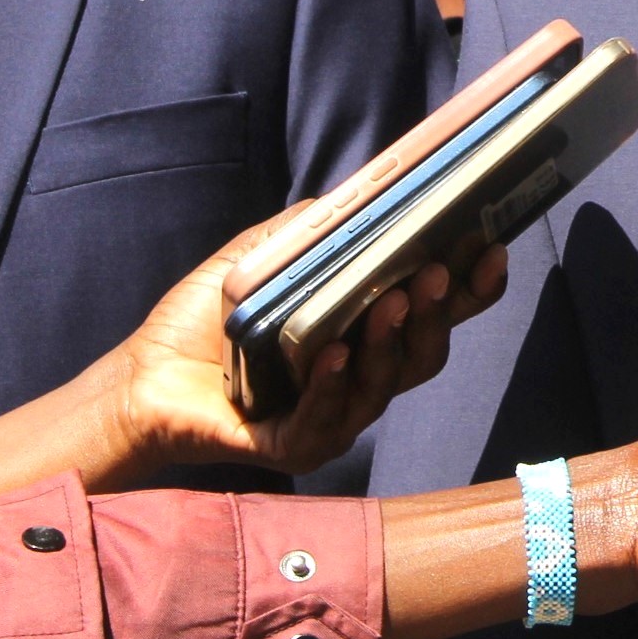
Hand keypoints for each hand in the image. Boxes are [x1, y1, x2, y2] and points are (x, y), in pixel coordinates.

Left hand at [95, 219, 502, 479]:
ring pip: (384, 387)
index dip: (470, 287)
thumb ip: (313, 228)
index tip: (491, 249)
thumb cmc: (209, 319)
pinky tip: (332, 353)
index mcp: (366, 335)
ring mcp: (333, 417)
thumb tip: (366, 192)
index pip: (436, 314)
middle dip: (439, 313)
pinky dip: (331, 386)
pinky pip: (323, 420)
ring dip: (391, 343)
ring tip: (392, 302)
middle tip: (437, 273)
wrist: (146, 376)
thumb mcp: (264, 256)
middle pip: (426, 355)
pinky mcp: (293, 446)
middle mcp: (362, 379)